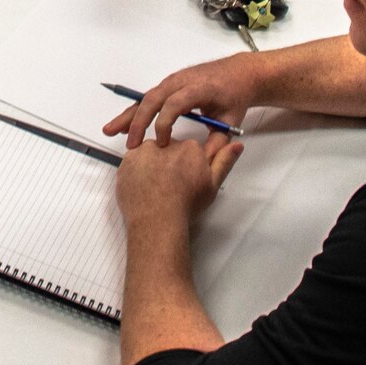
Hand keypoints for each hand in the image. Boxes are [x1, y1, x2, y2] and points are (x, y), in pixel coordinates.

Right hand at [103, 54, 257, 148]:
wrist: (238, 73)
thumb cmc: (235, 95)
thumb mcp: (231, 119)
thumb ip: (217, 141)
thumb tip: (203, 161)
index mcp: (198, 88)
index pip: (174, 104)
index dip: (165, 124)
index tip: (163, 143)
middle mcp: (181, 81)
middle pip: (152, 99)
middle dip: (138, 121)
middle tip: (130, 143)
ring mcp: (172, 81)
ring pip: (145, 98)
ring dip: (128, 115)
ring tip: (110, 130)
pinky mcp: (167, 85)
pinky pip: (147, 97)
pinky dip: (134, 110)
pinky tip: (122, 124)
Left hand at [116, 134, 242, 232]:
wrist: (158, 220)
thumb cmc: (185, 205)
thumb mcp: (212, 185)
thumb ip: (224, 161)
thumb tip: (237, 145)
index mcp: (190, 148)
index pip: (188, 149)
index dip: (186, 165)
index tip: (184, 179)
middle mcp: (167, 144)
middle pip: (167, 148)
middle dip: (168, 162)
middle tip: (168, 185)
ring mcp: (145, 151)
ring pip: (149, 153)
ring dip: (151, 164)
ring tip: (155, 188)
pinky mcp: (127, 160)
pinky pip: (132, 161)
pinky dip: (136, 171)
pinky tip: (143, 187)